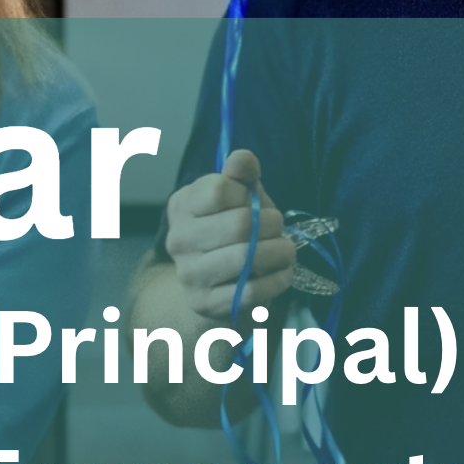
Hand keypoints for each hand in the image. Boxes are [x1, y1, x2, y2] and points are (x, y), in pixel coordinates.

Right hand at [157, 150, 306, 323]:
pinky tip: (283, 273)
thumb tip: (243, 159)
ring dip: (280, 252)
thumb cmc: (230, 230)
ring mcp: (188, 274)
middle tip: (279, 229)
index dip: (247, 194)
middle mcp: (178, 240)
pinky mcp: (205, 303)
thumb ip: (240, 174)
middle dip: (272, 224)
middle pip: (239, 225)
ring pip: (247, 258)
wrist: (215, 283)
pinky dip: (278, 279)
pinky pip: (252, 290)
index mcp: (181, 206)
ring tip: (286, 250)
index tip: (253, 203)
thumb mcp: (238, 197)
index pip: (219, 190)